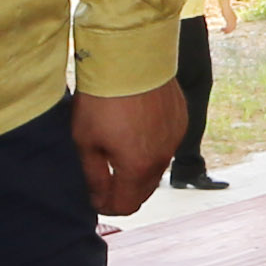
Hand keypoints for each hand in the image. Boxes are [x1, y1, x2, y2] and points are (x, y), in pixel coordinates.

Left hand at [71, 81, 183, 216]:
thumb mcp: (85, 141)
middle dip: (123, 190)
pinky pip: (166, 143)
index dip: (107, 206)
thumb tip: (97, 198)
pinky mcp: (180, 120)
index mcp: (137, 168)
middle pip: (143, 190)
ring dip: (138, 167)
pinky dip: (151, 144)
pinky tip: (135, 128)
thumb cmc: (102, 98)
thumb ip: (93, 176)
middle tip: (104, 179)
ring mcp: (174, 138)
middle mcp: (162, 158)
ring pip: (156, 166)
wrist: (130, 58)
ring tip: (118, 150)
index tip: (94, 198)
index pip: (125, 205)